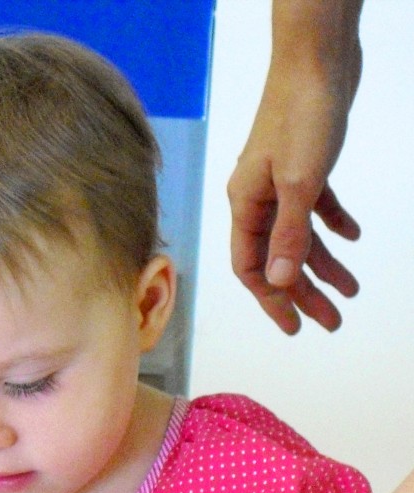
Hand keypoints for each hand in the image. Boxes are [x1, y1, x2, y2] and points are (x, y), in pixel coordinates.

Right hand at [229, 0, 362, 332]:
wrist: (317, 57)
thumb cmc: (302, 116)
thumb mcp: (299, 182)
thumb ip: (290, 235)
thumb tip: (281, 284)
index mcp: (246, 206)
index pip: (252, 267)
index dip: (272, 300)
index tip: (294, 327)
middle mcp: (258, 200)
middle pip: (279, 259)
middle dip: (304, 292)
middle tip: (330, 321)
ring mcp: (280, 183)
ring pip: (300, 237)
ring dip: (324, 264)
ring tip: (351, 290)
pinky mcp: (304, 166)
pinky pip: (316, 208)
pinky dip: (333, 225)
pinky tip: (353, 237)